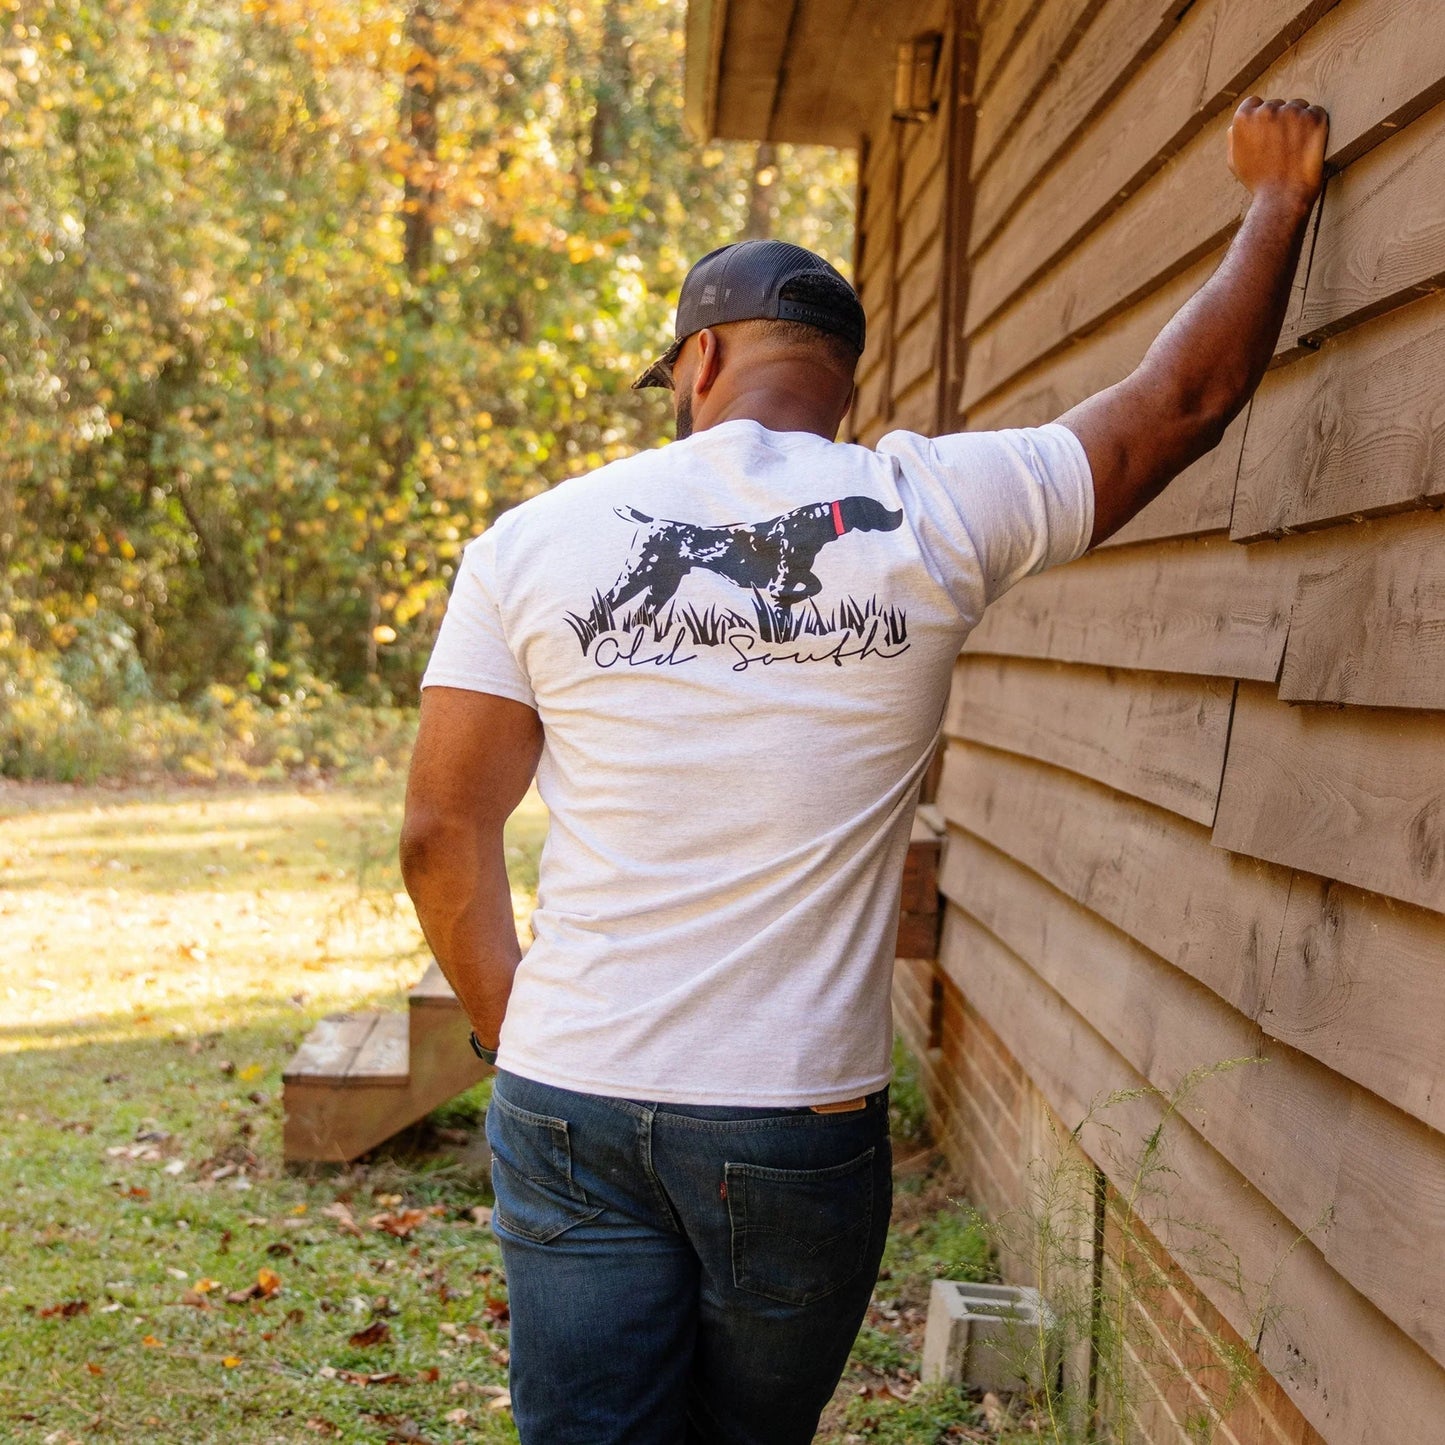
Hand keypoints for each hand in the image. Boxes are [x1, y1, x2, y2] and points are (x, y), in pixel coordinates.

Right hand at [1227, 97, 1327, 215]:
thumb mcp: (1234, 160)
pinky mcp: (1314, 117)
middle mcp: (1267, 109)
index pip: (1254, 104)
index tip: (1265, 134)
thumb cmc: (1257, 181)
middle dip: (1280, 120)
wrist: (1282, 197)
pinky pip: (1316, 113)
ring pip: (1297, 106)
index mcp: (1244, 117)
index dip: (1260, 120)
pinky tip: (1307, 145)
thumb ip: (1234, 136)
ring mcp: (1292, 112)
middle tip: (1281, 147)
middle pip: (1277, 104)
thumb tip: (1237, 124)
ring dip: (1298, 121)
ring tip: (1294, 148)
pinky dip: (1315, 126)